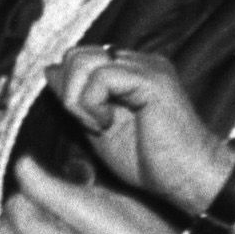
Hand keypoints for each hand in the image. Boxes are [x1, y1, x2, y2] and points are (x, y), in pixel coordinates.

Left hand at [48, 45, 232, 215]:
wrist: (185, 178)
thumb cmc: (146, 159)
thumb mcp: (96, 124)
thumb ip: (76, 97)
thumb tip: (49, 70)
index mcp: (127, 72)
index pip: (78, 59)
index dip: (67, 88)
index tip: (84, 120)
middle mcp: (137, 63)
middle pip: (76, 55)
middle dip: (69, 91)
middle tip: (91, 123)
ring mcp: (146, 67)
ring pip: (82, 61)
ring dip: (78, 99)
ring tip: (100, 124)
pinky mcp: (152, 79)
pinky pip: (100, 76)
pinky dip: (91, 103)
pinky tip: (107, 124)